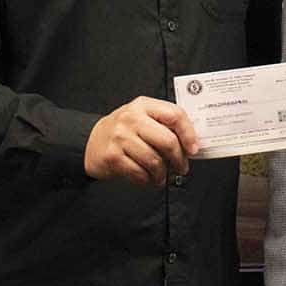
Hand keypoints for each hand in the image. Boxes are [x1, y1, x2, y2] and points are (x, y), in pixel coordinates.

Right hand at [84, 96, 199, 186]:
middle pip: (167, 141)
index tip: (194, 149)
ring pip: (154, 161)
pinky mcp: (113, 156)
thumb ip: (165, 124)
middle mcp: (131, 118)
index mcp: (144, 105)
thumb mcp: (143, 117)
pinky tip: (150, 179)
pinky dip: (148, 180)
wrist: (91, 141)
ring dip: (163, 174)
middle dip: (179, 159)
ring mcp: (120, 137)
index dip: (189, 134)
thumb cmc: (124, 130)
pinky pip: (139, 173)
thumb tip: (191, 144)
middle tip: (182, 167)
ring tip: (164, 176)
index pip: (175, 115)